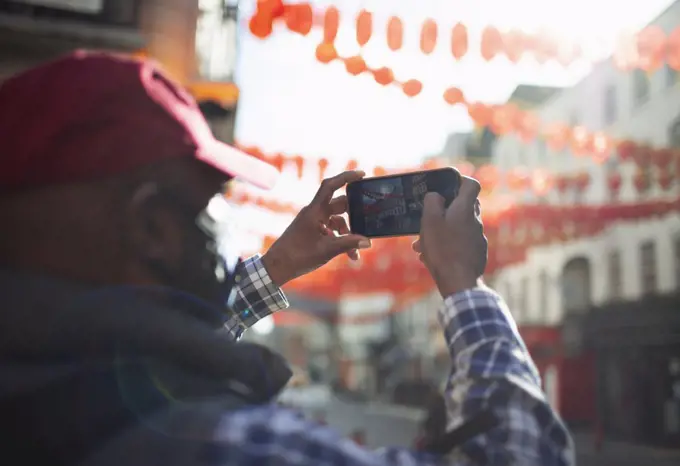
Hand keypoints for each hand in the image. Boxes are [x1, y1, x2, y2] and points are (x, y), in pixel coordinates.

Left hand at [262, 171, 371, 286]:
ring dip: (348, 234)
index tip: (362, 175)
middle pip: (339, 205)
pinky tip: (348, 254)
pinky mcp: (312, 231)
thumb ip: (348, 244)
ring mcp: (313, 222)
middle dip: (354, 215)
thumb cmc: (297, 257)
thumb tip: (367, 241)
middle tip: (367, 222)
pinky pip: (331, 230)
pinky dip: (340, 239)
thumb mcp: (326, 250)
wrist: (277, 267)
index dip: (346, 177)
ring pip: (337, 220)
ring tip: (355, 252)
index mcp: (314, 211)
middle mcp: (314, 213)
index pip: (330, 186)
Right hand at [413, 176, 486, 296]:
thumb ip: (432, 202)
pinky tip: (431, 257)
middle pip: (463, 206)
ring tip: (421, 245)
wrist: (459, 281)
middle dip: (445, 210)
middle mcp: (475, 221)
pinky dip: (447, 246)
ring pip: (458, 228)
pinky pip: (460, 244)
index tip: (447, 184)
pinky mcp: (476, 254)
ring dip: (441, 232)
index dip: (460, 180)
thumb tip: (435, 195)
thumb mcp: (430, 221)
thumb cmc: (443, 249)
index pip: (471, 184)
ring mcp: (477, 238)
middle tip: (429, 217)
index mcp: (465, 209)